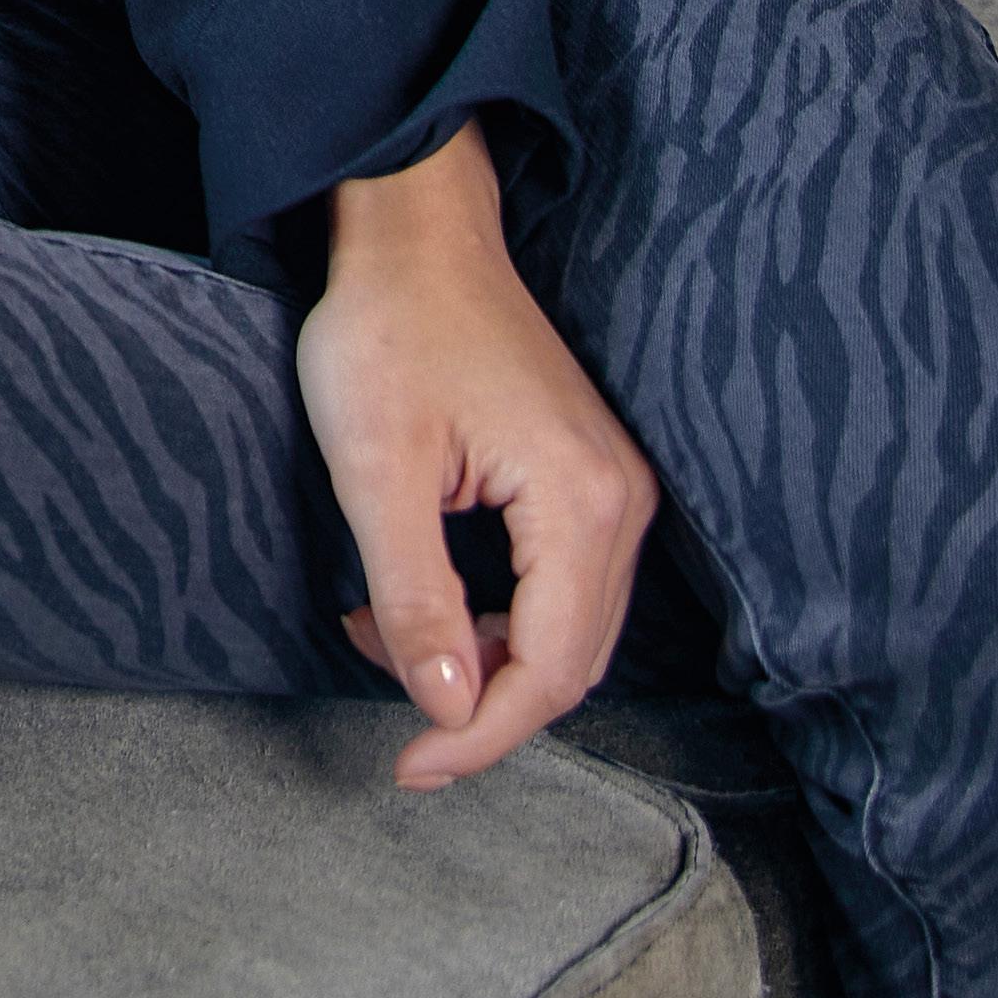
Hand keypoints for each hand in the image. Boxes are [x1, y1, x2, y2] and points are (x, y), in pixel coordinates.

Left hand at [295, 119, 656, 791]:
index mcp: (582, 501)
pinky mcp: (584, 475)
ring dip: (482, 660)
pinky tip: (423, 603)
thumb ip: (415, 595)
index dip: (481, 735)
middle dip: (482, 707)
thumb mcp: (378, 469)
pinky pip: (557, 585)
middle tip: (399, 730)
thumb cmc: (388, 328)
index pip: (551, 670)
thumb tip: (449, 706)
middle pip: (571, 660)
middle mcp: (620, 501)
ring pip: (565, 629)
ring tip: (385, 639)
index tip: (409, 768)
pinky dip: (494, 616)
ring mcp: (610, 486)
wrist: (413, 229)